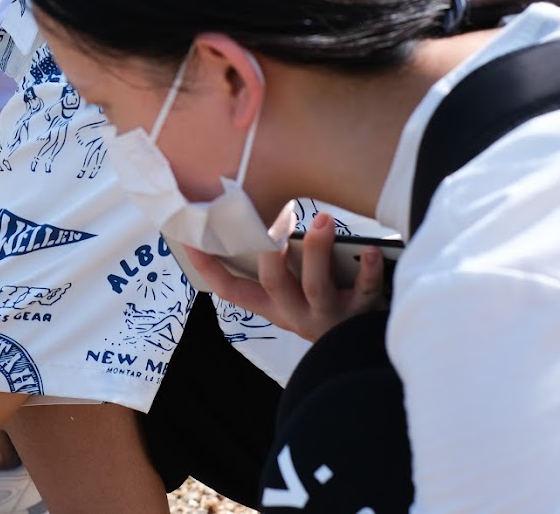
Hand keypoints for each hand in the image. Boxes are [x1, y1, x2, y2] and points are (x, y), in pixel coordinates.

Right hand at [184, 212, 386, 342]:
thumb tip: (259, 213)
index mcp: (272, 307)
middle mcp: (295, 313)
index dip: (208, 266)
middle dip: (271, 253)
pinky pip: (366, 291)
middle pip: (274, 285)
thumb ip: (278, 265)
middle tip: (275, 219)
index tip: (190, 238)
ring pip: (316, 287)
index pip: (231, 290)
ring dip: (318, 250)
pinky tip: (369, 251)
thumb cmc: (324, 304)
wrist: (366, 347)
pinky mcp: (362, 312)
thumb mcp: (293, 294)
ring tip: (323, 219)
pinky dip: (367, 270)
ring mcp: (328, 315)